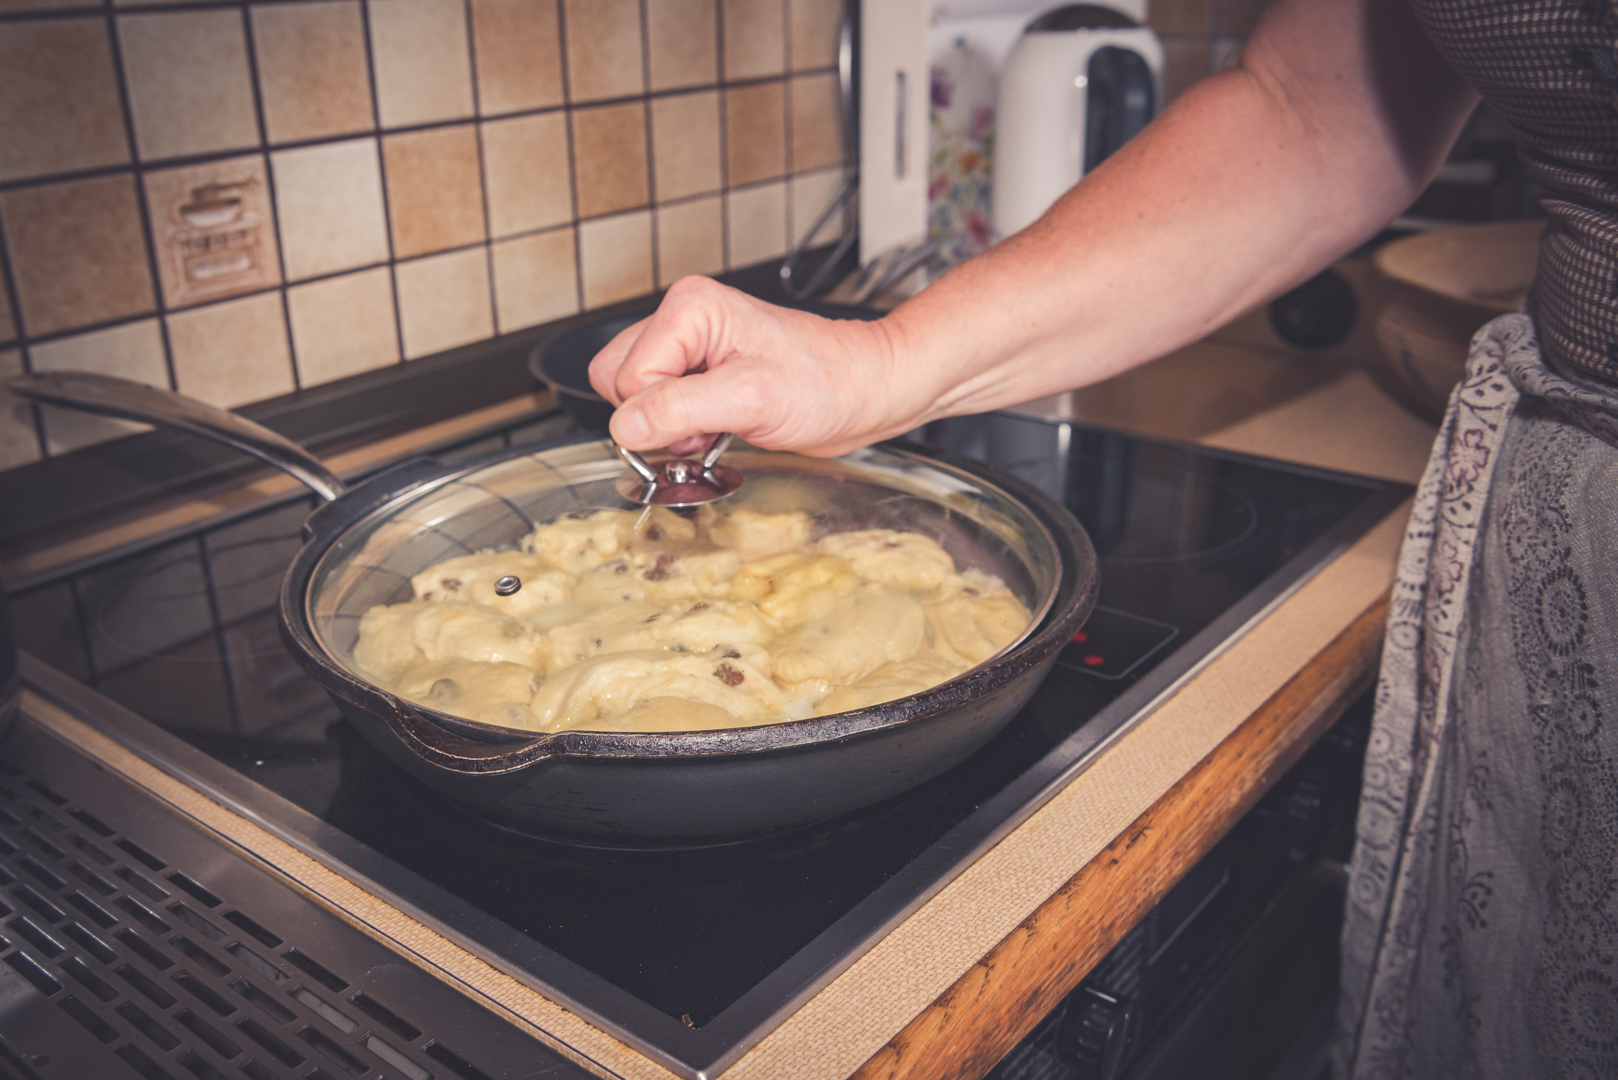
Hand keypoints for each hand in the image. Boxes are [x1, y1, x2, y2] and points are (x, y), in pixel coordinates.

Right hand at [588, 276, 915, 456]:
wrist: (868, 391)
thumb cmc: (828, 382)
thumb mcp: (750, 399)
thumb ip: (679, 409)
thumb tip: (625, 427)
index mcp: (689, 309)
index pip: (628, 378)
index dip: (661, 414)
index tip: (704, 424)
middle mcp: (683, 321)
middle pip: (619, 383)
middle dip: (657, 420)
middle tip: (708, 426)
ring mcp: (690, 348)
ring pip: (634, 399)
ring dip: (668, 428)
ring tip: (717, 426)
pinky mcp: (701, 374)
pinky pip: (659, 408)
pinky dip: (681, 430)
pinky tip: (719, 428)